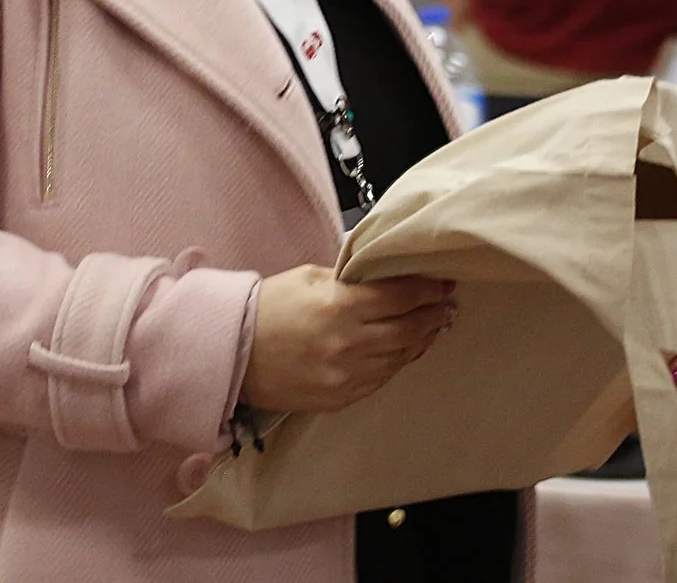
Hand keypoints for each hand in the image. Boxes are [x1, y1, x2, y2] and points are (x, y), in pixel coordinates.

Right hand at [240, 266, 457, 414]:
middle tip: (444, 306)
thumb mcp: (308, 278)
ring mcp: (346, 376)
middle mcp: (348, 344)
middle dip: (432, 315)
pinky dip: (396, 363)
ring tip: (430, 327)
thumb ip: (348, 280)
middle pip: (409, 329)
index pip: (401, 297)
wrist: (232, 354)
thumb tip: (383, 280)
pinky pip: (381, 380)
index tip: (442, 284)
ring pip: (400, 358)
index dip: (427, 289)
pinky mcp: (340, 398)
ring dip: (420, 341)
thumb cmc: (266, 309)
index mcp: (339, 306)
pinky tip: (403, 351)